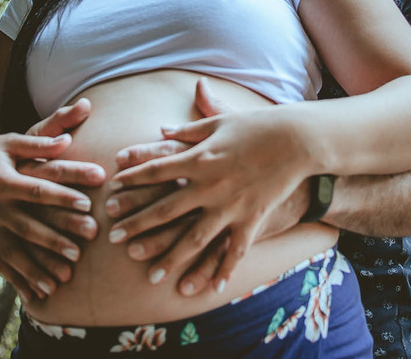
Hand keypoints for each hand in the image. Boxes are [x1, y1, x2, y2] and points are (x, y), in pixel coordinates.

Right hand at [0, 99, 105, 303]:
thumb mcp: (9, 142)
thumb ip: (38, 143)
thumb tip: (67, 140)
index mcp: (2, 180)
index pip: (36, 191)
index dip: (61, 197)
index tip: (87, 204)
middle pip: (28, 226)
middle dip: (53, 240)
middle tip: (80, 252)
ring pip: (14, 252)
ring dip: (37, 268)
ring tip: (64, 280)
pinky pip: (2, 263)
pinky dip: (19, 279)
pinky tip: (38, 295)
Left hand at [107, 80, 312, 293]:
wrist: (298, 140)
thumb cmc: (258, 126)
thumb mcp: (220, 121)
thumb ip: (189, 129)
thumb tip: (162, 131)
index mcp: (198, 158)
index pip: (155, 171)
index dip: (131, 180)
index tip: (112, 189)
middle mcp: (209, 186)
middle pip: (165, 209)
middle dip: (137, 225)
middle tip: (114, 238)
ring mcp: (230, 206)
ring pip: (193, 239)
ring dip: (171, 257)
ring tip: (151, 275)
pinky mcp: (251, 219)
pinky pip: (234, 250)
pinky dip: (222, 271)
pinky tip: (209, 289)